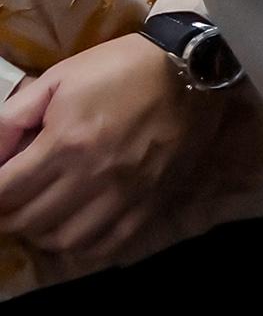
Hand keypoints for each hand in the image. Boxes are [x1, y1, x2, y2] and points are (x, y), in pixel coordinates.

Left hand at [0, 35, 207, 259]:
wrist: (191, 68)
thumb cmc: (120, 68)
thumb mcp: (58, 79)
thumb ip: (13, 117)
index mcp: (66, 142)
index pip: (5, 191)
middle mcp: (93, 175)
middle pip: (29, 220)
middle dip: (8, 215)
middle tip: (9, 201)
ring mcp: (125, 194)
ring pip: (65, 240)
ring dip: (41, 234)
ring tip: (40, 216)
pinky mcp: (150, 202)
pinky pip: (108, 245)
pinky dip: (83, 247)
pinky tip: (75, 230)